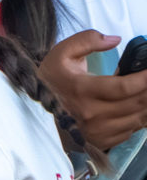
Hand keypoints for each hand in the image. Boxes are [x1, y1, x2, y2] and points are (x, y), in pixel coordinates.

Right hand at [40, 30, 146, 149]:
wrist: (42, 100)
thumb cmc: (56, 75)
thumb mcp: (64, 51)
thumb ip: (88, 40)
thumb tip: (115, 40)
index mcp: (81, 90)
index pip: (123, 88)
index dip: (144, 79)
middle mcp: (89, 113)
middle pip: (135, 104)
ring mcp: (95, 129)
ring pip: (137, 119)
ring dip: (146, 105)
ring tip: (144, 93)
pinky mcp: (99, 140)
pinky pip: (131, 131)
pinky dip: (139, 120)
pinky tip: (136, 108)